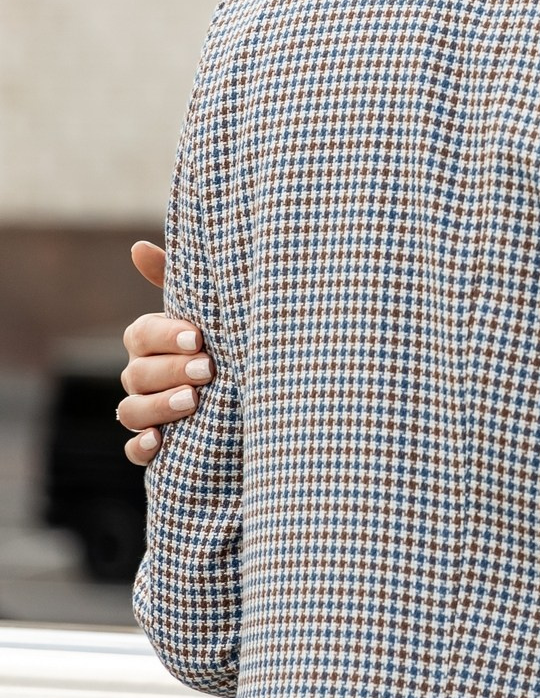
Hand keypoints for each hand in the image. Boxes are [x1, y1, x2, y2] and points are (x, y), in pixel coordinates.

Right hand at [117, 241, 211, 469]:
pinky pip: (133, 450)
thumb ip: (175, 279)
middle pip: (137, 374)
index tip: (198, 337)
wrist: (250, 384)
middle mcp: (141, 375)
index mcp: (150, 341)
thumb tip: (138, 247)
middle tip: (207, 370)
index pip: (141, 336)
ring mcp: (145, 410)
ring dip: (158, 407)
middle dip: (171, 371)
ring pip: (131, 411)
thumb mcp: (207, 309)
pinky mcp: (155, 444)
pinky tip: (159, 442)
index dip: (165, 337)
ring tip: (191, 401)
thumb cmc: (223, 337)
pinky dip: (142, 447)